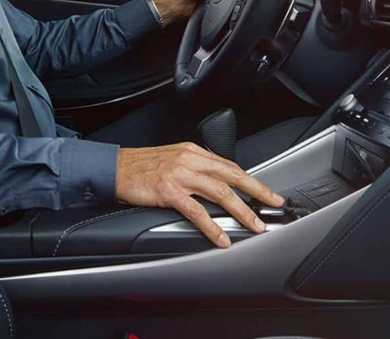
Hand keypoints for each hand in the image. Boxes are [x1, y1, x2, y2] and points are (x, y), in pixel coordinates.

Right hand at [115, 142, 283, 247]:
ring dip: (241, 210)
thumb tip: (215, 182)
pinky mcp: (168, 191)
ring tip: (255, 225)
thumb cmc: (141, 166)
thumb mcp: (172, 158)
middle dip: (257, 190)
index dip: (250, 179)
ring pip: (220, 192)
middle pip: (232, 175)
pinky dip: (212, 226)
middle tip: (274, 203)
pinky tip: (221, 237)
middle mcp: (190, 160)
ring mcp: (180, 175)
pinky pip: (196, 211)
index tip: (266, 191)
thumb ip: (194, 167)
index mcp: (193, 151)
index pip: (229, 165)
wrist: (114, 167)